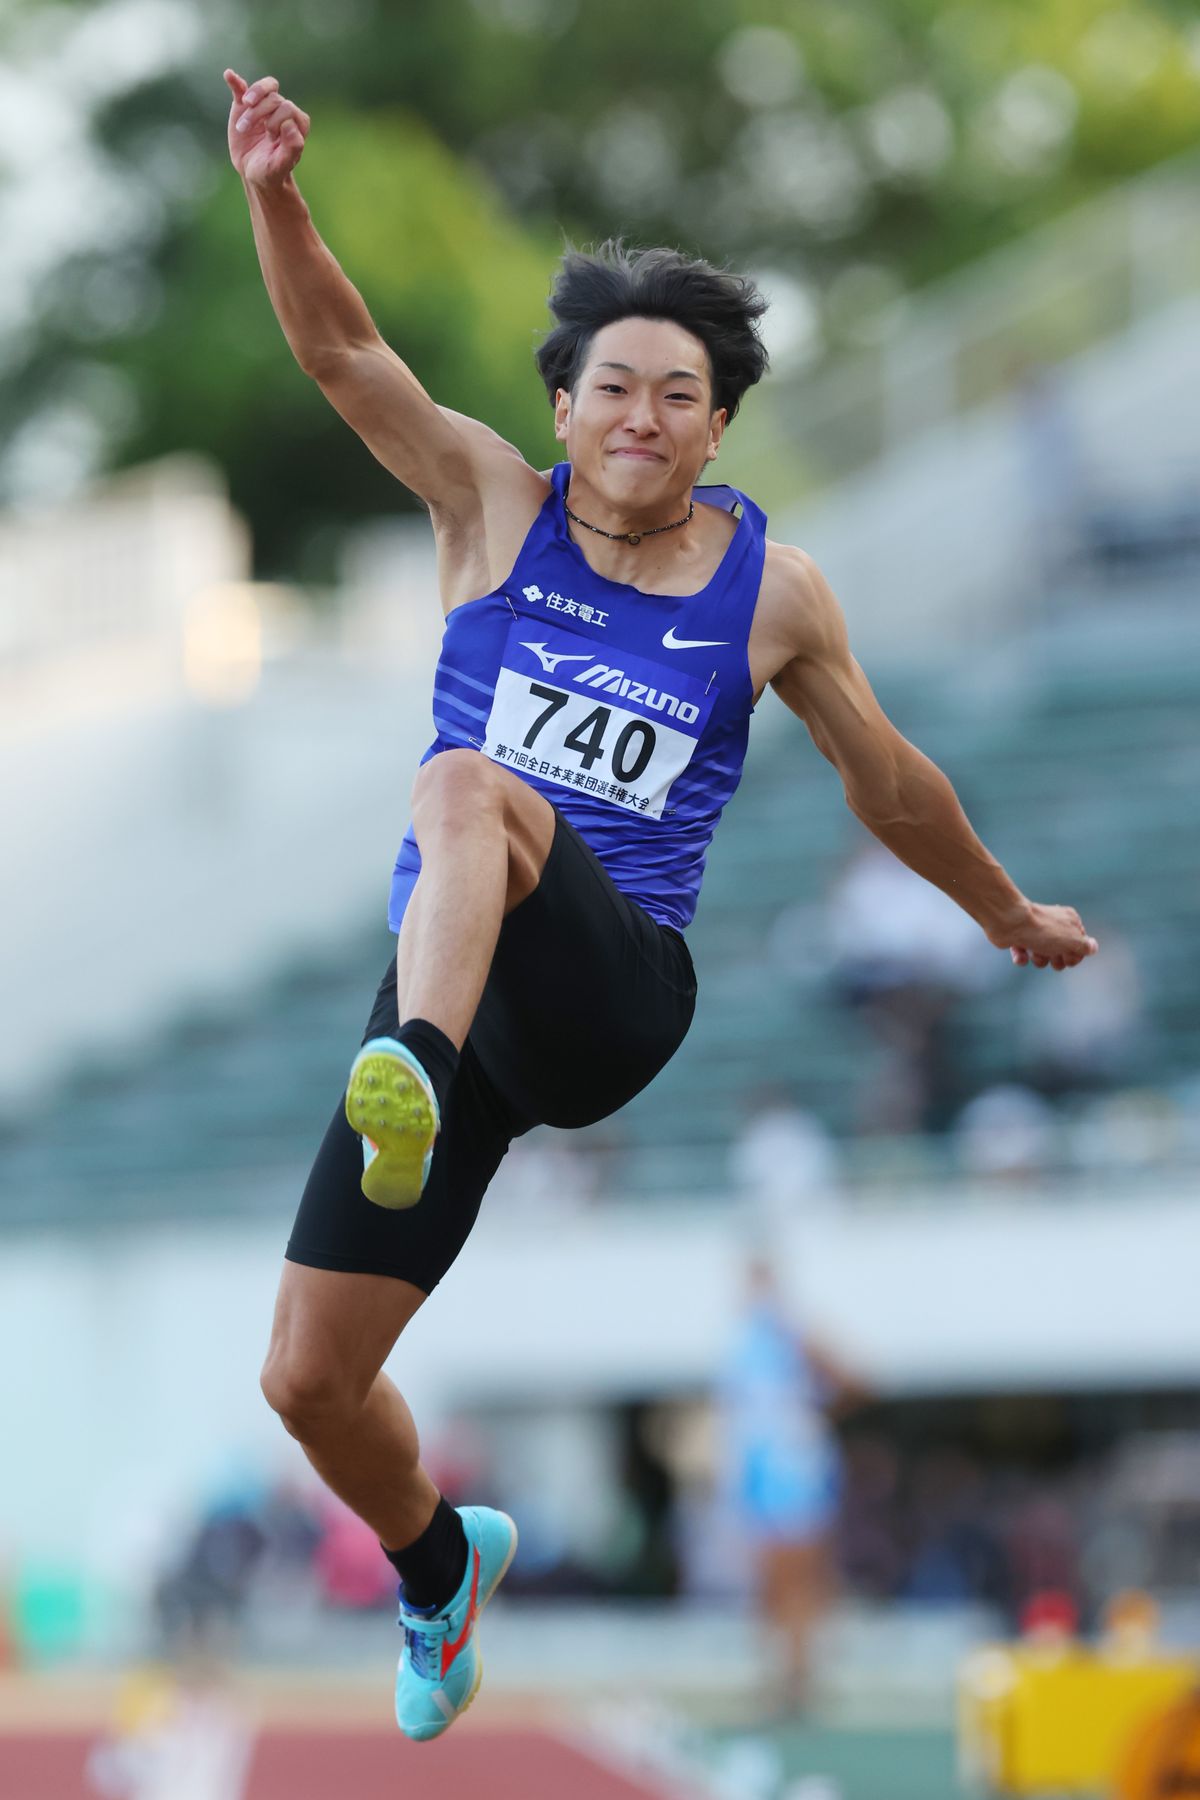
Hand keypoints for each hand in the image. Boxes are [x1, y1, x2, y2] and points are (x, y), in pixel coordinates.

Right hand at [224, 69, 308, 187]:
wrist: (253, 172)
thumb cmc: (270, 171)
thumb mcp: (280, 166)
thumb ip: (291, 148)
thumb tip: (290, 125)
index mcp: (297, 124)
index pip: (288, 109)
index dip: (277, 121)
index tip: (270, 137)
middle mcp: (283, 111)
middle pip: (274, 98)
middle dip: (258, 113)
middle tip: (245, 130)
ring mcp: (264, 106)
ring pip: (263, 89)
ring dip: (251, 98)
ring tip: (242, 110)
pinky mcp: (245, 105)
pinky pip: (241, 87)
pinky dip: (235, 81)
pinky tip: (229, 75)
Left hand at [988, 900, 1098, 970]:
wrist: (1009, 921)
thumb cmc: (1043, 930)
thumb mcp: (1071, 940)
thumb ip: (1084, 946)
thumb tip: (1094, 947)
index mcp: (1070, 921)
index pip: (1080, 945)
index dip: (1075, 956)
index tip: (1068, 956)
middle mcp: (1054, 925)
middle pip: (1061, 953)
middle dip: (1056, 959)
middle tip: (1051, 955)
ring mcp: (1035, 932)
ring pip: (1043, 957)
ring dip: (1038, 958)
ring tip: (1034, 950)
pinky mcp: (1018, 938)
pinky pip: (1023, 955)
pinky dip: (1022, 957)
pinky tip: (1020, 952)